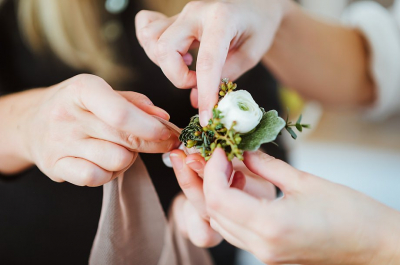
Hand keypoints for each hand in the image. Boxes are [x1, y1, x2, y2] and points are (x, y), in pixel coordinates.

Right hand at [23, 74, 177, 185]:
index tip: (168, 132)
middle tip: (165, 143)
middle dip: (153, 143)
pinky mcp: (55, 166)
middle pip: (125, 139)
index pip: (121, 113)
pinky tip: (105, 163)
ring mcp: (59, 143)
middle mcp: (67, 115)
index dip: (151, 127)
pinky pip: (96, 178)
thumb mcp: (102, 93)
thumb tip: (163, 117)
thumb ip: (134, 102)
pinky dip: (109, 174)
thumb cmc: (76, 106)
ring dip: (128, 158)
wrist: (31, 122)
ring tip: (121, 148)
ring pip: (116, 161)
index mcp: (82, 89)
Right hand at [135, 0, 292, 124]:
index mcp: (221, 18)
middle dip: (177, 76)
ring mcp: (181, 13)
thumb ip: (226, 76)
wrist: (256, 3)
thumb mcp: (252, 53)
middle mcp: (195, 12)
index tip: (206, 117)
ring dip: (165, 64)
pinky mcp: (174, 18)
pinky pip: (147, 28)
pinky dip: (152, 48)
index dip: (205, 93)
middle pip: (165, 48)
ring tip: (187, 68)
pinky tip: (174, 56)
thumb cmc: (258, 25)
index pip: (206, 62)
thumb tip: (197, 101)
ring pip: (151, 39)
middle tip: (197, 83)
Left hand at [202, 149, 399, 264]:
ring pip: (222, 224)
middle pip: (214, 213)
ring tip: (233, 170)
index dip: (213, 171)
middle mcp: (262, 246)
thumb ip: (266, 166)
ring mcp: (265, 255)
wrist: (373, 244)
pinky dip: (232, 209)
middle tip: (223, 156)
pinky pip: (237, 232)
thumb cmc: (349, 212)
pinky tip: (244, 189)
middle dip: (212, 181)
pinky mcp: (269, 255)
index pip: (218, 199)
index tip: (220, 151)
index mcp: (271, 226)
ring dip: (220, 196)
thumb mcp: (304, 180)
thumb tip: (244, 153)